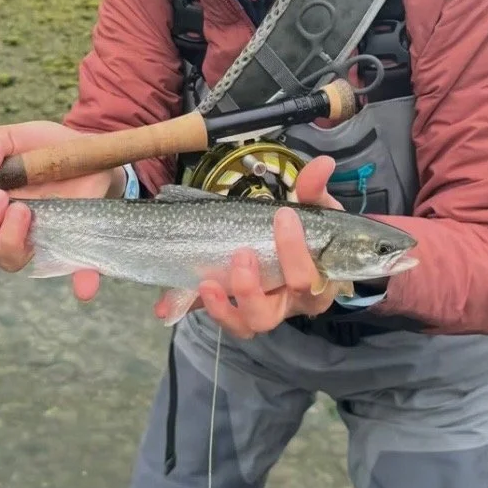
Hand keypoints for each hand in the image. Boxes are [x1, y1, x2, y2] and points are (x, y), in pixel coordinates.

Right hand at [0, 120, 122, 301]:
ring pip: (10, 262)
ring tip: (25, 210)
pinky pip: (75, 273)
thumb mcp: (22, 137)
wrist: (91, 150)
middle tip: (0, 197)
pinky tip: (85, 287)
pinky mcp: (72, 247)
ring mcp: (37, 240)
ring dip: (10, 241)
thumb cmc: (48, 147)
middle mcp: (6, 229)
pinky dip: (81, 282)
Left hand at [152, 156, 345, 338]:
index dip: (294, 252)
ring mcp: (258, 308)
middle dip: (250, 289)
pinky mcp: (232, 304)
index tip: (282, 214)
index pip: (308, 281)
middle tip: (240, 254)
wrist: (300, 247)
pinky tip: (164, 305)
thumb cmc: (311, 233)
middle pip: (269, 315)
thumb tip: (324, 163)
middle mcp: (286, 304)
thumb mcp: (314, 210)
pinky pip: (211, 312)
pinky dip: (188, 308)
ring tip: (206, 282)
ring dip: (222, 307)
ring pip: (242, 324)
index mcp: (314, 285)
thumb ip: (315, 190)